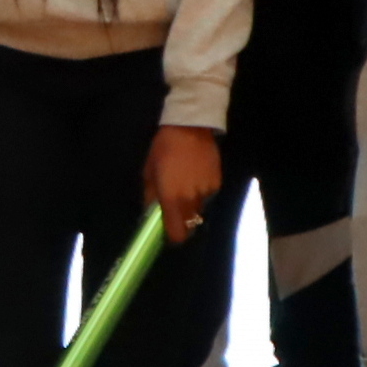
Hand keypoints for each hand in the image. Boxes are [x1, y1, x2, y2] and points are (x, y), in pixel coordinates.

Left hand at [144, 124, 222, 246]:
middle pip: (190, 225)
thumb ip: (150, 197)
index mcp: (172, 199)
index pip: (178, 234)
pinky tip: (195, 176)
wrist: (190, 130)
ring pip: (199, 209)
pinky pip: (207, 196)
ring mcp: (207, 193)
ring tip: (184, 185)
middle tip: (173, 206)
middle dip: (182, 220)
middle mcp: (191, 201)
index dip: (173, 236)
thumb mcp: (149, 173)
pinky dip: (200, 192)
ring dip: (191, 205)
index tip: (167, 231)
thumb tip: (150, 213)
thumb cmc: (163, 150)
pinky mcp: (217, 184)